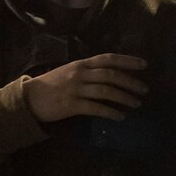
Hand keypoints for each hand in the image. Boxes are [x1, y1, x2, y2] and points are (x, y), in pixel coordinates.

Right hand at [24, 53, 146, 122]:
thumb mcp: (70, 71)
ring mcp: (76, 89)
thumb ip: (89, 71)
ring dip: (124, 98)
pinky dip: (110, 112)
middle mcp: (80, 74)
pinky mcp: (72, 105)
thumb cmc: (52, 84)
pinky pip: (96, 108)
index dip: (128, 61)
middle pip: (111, 75)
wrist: (29, 98)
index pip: (108, 58)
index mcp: (81, 64)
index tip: (145, 65)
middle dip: (131, 82)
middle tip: (145, 90)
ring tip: (136, 104)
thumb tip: (113, 74)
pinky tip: (120, 117)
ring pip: (106, 91)